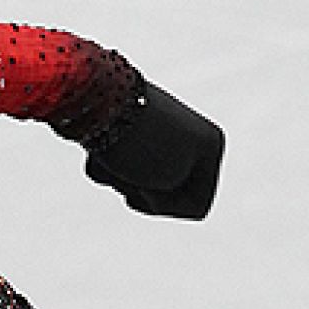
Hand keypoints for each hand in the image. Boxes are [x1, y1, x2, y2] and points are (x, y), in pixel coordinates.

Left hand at [85, 83, 223, 220]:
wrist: (99, 101)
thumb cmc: (138, 147)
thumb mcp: (167, 188)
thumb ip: (168, 201)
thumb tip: (137, 180)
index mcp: (212, 146)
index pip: (195, 207)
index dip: (166, 205)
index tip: (153, 180)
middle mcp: (188, 136)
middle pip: (160, 197)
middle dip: (137, 191)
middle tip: (129, 166)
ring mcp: (155, 132)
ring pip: (131, 183)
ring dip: (115, 179)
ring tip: (112, 156)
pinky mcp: (125, 129)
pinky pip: (111, 168)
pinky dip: (101, 166)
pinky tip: (97, 150)